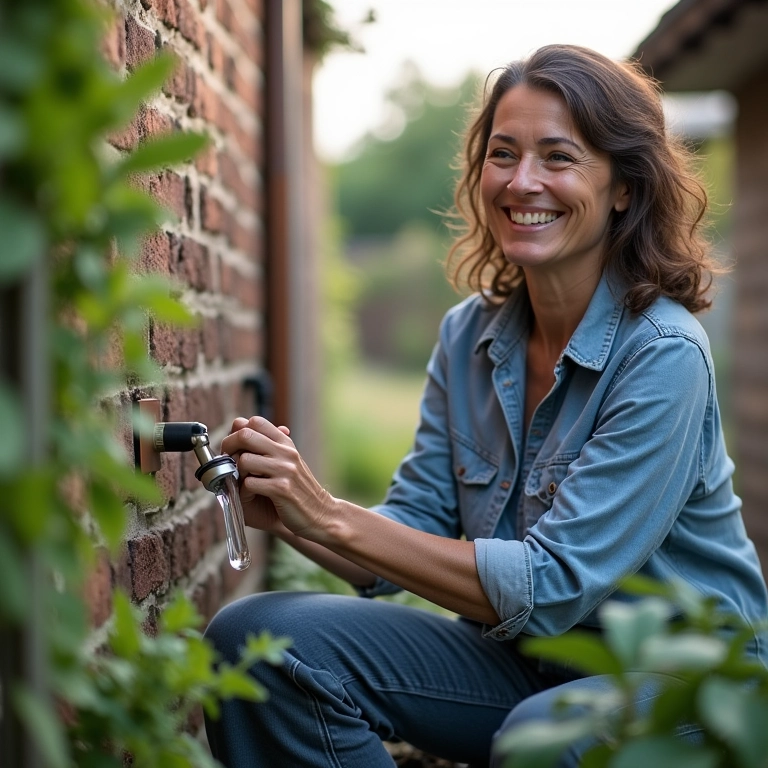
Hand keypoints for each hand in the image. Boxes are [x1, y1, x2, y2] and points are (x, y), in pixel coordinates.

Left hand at [221, 416, 335, 540]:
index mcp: (285, 442)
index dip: (237, 431)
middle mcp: (286, 452)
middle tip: (229, 462)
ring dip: (237, 473)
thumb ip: (267, 444)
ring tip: (242, 481)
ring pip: (244, 460)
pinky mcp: (282, 489)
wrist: (320, 512)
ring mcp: (285, 469)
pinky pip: (249, 484)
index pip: (255, 421)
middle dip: (229, 448)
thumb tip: (240, 422)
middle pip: (246, 435)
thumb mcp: (287, 460)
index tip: (233, 446)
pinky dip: (244, 492)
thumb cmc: (297, 488)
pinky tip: (251, 495)